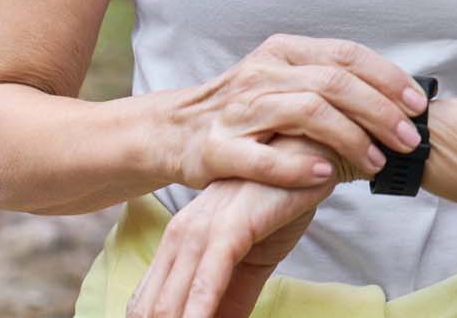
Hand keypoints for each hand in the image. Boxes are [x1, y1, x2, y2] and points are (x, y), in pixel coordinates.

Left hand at [126, 134, 337, 317]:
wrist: (310, 154)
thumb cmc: (280, 202)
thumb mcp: (251, 260)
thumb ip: (231, 297)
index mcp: (179, 243)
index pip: (146, 304)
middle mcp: (180, 237)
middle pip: (150, 310)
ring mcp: (200, 231)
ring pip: (170, 303)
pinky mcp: (228, 228)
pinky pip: (205, 282)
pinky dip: (199, 315)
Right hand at [172, 35, 427, 191]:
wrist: (172, 131)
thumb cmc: (244, 110)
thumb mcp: (284, 81)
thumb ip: (329, 82)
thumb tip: (394, 97)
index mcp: (284, 53)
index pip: (347, 55)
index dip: (388, 79)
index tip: (419, 106)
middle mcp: (263, 74)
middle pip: (334, 83)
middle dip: (380, 112)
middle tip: (410, 139)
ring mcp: (238, 110)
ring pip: (306, 112)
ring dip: (350, 138)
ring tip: (377, 161)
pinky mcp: (216, 148)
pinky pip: (262, 157)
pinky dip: (297, 165)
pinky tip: (326, 175)